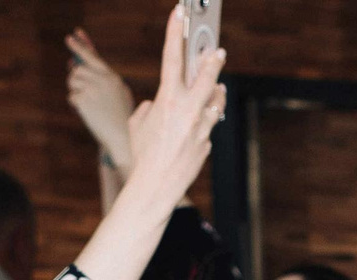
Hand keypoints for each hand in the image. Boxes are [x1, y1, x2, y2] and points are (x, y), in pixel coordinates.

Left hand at [64, 29, 136, 166]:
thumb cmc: (120, 118)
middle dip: (77, 79)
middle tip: (83, 91)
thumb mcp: (117, 94)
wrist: (122, 138)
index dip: (80, 47)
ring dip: (76, 91)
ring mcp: (92, 89)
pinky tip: (89, 114)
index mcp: (112, 77)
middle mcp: (102, 80)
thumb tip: (73, 64)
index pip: (92, 57)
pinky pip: (72, 97)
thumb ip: (100, 78)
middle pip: (78, 70)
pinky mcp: (83, 99)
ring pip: (73, 81)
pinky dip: (77, 105)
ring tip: (90, 105)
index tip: (71, 37)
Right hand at [118, 7, 224, 205]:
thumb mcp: (138, 124)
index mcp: (167, 99)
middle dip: (213, 61)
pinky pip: (208, 126)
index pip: (172, 57)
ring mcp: (201, 126)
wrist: (156, 185)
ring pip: (216, 102)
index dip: (175, 32)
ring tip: (218, 86)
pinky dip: (204, 122)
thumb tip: (157, 107)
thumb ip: (149, 109)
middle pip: (207, 76)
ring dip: (217, 92)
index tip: (179, 13)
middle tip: (218, 50)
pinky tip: (201, 123)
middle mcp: (188, 110)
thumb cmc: (142, 153)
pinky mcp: (206, 142)